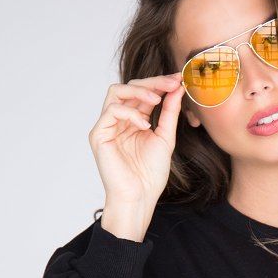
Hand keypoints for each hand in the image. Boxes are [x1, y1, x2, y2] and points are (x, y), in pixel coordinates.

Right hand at [88, 73, 184, 213]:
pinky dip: (130, 113)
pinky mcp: (98, 135)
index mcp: (133, 120)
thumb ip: (169, 112)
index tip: (178, 79)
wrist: (140, 197)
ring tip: (157, 99)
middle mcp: (118, 120)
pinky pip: (111, 111)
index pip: (142, 93)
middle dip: (152, 82)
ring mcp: (106, 126)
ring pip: (116, 92)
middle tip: (171, 82)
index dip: (159, 84)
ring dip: (139, 91)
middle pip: (129, 87)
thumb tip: (177, 88)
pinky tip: (145, 126)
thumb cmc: (150, 174)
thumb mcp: (165, 137)